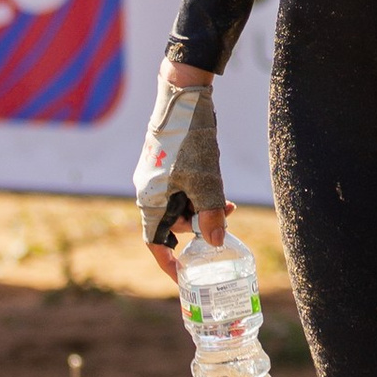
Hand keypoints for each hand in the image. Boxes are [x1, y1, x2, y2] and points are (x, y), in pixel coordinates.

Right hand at [136, 60, 227, 270]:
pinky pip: (183, 191)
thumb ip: (210, 214)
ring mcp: (157, 178)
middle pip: (173, 224)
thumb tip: (216, 243)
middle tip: (225, 224)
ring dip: (203, 209)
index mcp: (150, 199)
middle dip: (199, 227)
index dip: (169, 263)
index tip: (184, 279)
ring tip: (227, 205)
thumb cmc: (189, 139)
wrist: (183, 97)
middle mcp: (149, 191)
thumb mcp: (205, 181)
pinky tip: (219, 189)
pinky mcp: (167, 166)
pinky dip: (200, 194)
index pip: (155, 243)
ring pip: (181, 206)